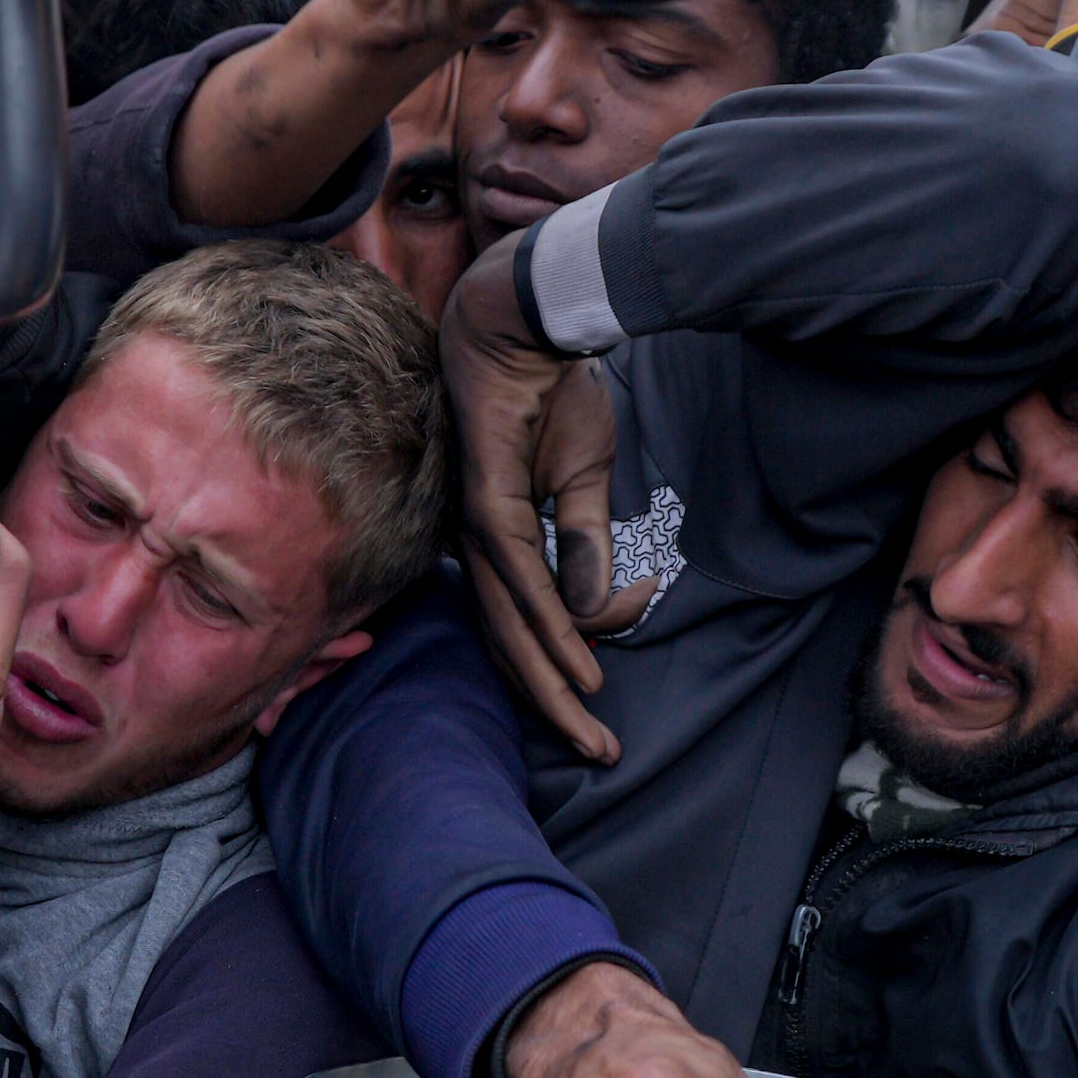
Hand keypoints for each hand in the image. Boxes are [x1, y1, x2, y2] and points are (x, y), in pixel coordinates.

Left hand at [441, 231, 625, 764]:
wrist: (532, 323)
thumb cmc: (550, 394)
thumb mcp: (583, 478)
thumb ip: (586, 539)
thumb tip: (598, 604)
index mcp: (493, 540)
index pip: (520, 625)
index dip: (560, 673)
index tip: (603, 706)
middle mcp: (475, 544)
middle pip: (510, 644)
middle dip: (555, 704)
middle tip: (601, 754)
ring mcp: (475, 527)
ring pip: (512, 626)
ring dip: (554, 682)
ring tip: (592, 730)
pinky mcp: (485, 504)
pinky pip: (519, 582)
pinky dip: (550, 628)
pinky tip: (577, 665)